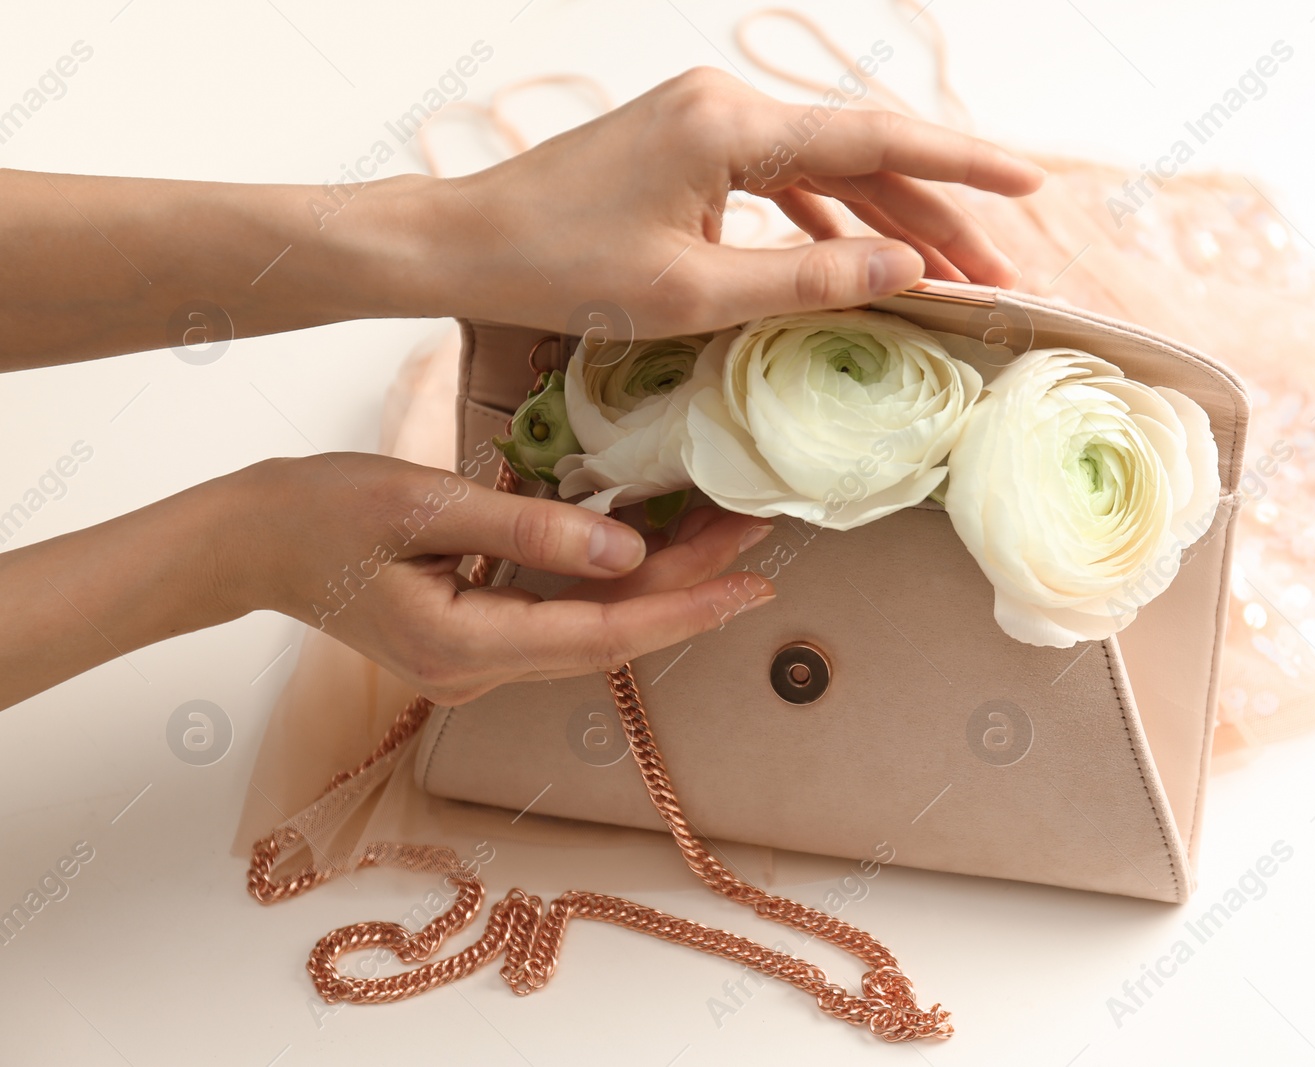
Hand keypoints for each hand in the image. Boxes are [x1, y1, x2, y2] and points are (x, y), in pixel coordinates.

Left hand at [4, 67, 1041, 365]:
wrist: (458, 247)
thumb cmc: (558, 270)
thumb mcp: (692, 293)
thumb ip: (807, 281)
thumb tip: (907, 272)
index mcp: (730, 126)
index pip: (875, 138)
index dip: (963, 166)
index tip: (1030, 187)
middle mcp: (723, 106)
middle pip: (860, 151)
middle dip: (933, 210)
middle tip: (994, 270)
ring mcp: (702, 123)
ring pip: (823, 168)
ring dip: (883, 221)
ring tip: (943, 276)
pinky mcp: (683, 150)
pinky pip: (778, 181)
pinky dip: (824, 221)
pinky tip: (856, 259)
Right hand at [236, 454, 775, 705]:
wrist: (250, 541)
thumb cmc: (321, 512)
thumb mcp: (425, 505)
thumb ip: (528, 531)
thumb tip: (626, 550)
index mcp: (463, 649)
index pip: (603, 634)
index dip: (686, 609)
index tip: (753, 582)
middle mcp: (476, 674)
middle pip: (608, 635)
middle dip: (689, 589)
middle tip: (758, 538)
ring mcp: (474, 665)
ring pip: (590, 629)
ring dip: (658, 585)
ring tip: (724, 535)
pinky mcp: (473, 641)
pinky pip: (559, 618)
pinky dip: (610, 584)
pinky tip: (651, 545)